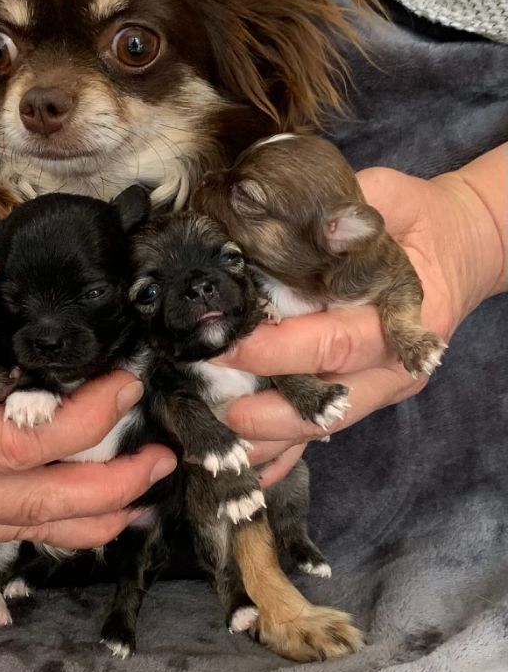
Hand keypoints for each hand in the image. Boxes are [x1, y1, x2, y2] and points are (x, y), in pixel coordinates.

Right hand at [0, 247, 175, 605]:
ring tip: (144, 493)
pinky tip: (93, 514)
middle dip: (110, 482)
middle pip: (34, 501)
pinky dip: (53, 525)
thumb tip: (49, 291)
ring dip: (94, 516)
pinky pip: (2, 533)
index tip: (125, 383)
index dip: (85, 419)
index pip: (21, 442)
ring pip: (24, 530)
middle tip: (161, 454)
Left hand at [214, 149, 505, 484]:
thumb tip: (296, 215)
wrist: (459, 246)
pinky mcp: (362, 393)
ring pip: (323, 427)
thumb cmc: (414, 218)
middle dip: (265, 411)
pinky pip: (323, 430)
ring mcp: (378, 386)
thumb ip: (345, 213)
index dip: (277, 350)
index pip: (333, 342)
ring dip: (268, 442)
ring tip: (214, 452)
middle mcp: (391, 363)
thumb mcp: (386, 199)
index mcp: (400, 316)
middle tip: (212, 409)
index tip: (226, 345)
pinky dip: (286, 453)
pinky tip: (248, 472)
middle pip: (327, 402)